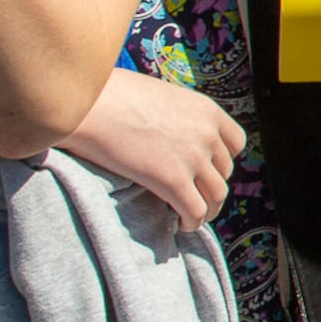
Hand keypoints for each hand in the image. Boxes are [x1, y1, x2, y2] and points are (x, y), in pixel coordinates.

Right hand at [55, 68, 243, 228]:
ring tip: (189, 217)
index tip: (207, 171)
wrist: (84, 103)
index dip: (222, 161)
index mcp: (206, 110)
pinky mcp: (172, 180)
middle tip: (193, 197)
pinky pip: (195, 211)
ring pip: (216, 195)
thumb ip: (175, 117)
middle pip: (224, 172)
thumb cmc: (109, 96)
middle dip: (210, 186)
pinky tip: (179, 225)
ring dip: (206, 209)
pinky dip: (192, 222)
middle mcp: (207, 134)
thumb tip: (169, 135)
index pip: (235, 143)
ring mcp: (193, 158)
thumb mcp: (158, 97)